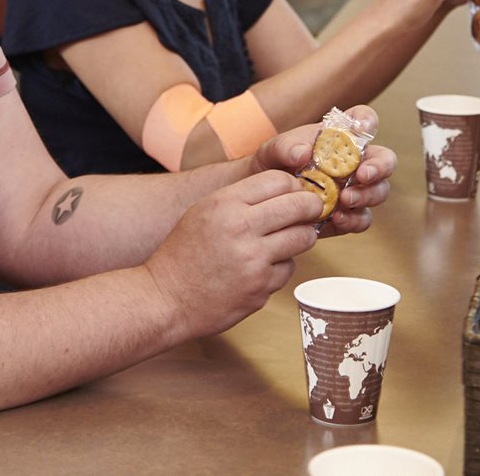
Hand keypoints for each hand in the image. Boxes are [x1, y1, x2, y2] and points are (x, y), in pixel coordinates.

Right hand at [144, 169, 320, 338]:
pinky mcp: (261, 288)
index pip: (279, 180)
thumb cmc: (184, 253)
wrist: (167, 298)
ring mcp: (254, 261)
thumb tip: (286, 191)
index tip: (296, 193)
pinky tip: (262, 267)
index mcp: (225, 204)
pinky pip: (288, 268)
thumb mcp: (204, 211)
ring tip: (290, 238)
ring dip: (302, 237)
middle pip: (299, 206)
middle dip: (311, 207)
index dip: (294, 186)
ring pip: (303, 238)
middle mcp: (241, 229)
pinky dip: (281, 267)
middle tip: (312, 210)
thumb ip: (241, 199)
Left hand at [251, 105, 395, 236]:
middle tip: (362, 175)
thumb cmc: (273, 165)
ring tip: (345, 199)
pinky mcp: (348, 214)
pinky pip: (362, 219)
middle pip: (384, 160)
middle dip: (379, 167)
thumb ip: (286, 146)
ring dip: (367, 195)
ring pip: (379, 191)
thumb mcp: (272, 150)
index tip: (360, 128)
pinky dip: (354, 220)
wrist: (263, 198)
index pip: (364, 120)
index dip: (368, 121)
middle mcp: (354, 161)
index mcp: (339, 137)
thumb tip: (303, 152)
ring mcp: (355, 189)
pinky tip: (338, 219)